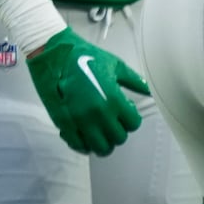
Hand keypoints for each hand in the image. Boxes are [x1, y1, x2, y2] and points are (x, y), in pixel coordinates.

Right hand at [26, 27, 147, 155]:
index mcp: (113, 99)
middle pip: (118, 138)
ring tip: (102, 130)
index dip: (132, 119)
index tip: (126, 111)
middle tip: (114, 120)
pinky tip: (85, 132)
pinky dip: (85, 144)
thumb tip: (149, 90)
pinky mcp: (64, 125)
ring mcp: (80, 122)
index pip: (133, 124)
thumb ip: (135, 81)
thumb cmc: (84, 57)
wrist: (55, 56)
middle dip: (119, 131)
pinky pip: (79, 146)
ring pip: (100, 148)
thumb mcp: (115, 66)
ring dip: (104, 142)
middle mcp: (98, 114)